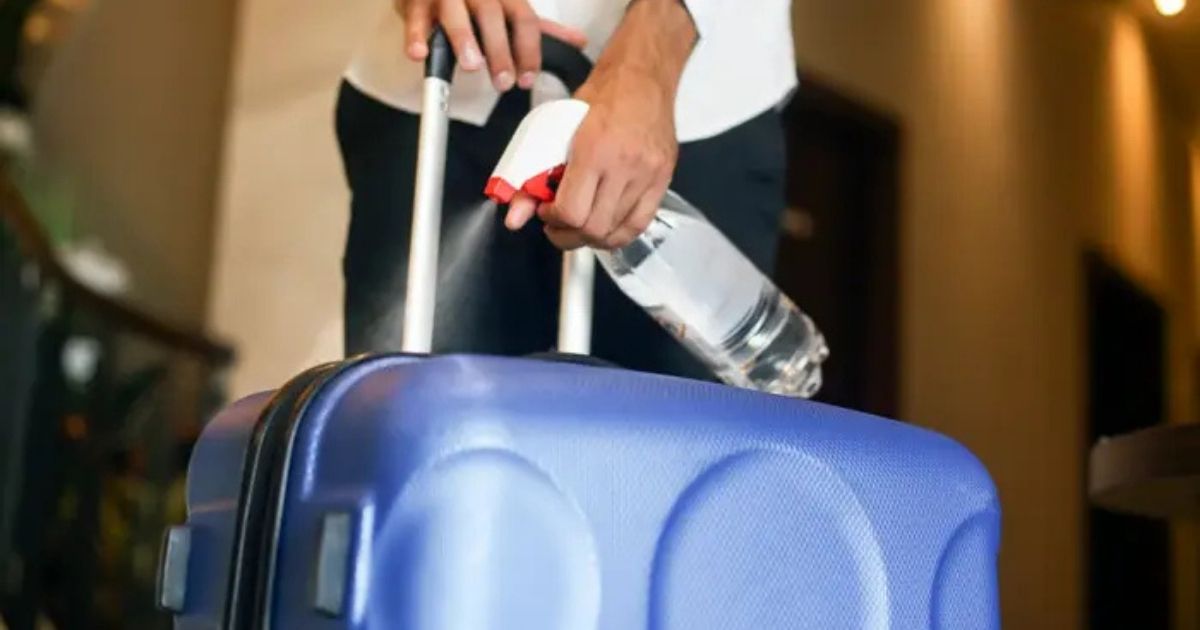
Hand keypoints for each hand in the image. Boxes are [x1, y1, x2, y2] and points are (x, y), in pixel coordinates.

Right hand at [397, 0, 586, 91]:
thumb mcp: (508, 8)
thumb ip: (535, 28)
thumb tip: (578, 41)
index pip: (524, 19)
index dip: (529, 49)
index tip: (527, 79)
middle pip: (492, 15)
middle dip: (499, 50)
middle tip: (503, 82)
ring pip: (455, 11)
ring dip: (464, 38)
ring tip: (472, 65)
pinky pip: (416, 16)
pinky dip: (416, 35)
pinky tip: (419, 55)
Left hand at [502, 0, 696, 249]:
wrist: (643, 76)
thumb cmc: (601, 96)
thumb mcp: (558, 126)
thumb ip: (534, 174)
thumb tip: (514, 216)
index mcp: (594, 149)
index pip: (571, 211)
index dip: (553, 220)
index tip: (546, 212)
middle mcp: (625, 166)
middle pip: (593, 228)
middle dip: (568, 235)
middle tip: (558, 224)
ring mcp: (648, 175)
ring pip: (616, 232)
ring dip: (591, 237)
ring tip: (580, 225)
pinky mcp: (663, 179)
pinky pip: (640, 224)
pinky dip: (618, 234)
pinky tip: (604, 227)